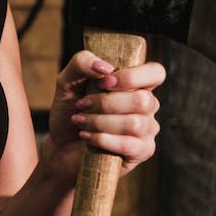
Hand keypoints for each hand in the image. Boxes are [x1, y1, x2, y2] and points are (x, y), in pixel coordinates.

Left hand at [47, 50, 164, 175]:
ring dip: (100, 122)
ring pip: (134, 123)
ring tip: (80, 121)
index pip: (155, 73)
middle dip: (106, 103)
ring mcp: (147, 130)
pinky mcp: (141, 152)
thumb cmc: (70, 112)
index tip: (103, 82)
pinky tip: (86, 136)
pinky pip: (128, 144)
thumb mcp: (67, 82)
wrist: (60, 146)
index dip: (132, 77)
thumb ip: (81, 63)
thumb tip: (104, 66)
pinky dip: (102, 139)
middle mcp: (147, 106)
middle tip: (82, 105)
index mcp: (136, 84)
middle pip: (143, 100)